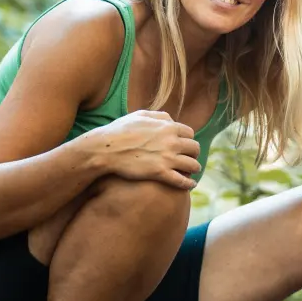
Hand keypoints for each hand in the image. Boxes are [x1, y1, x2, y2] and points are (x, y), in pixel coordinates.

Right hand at [88, 110, 202, 188]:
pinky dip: (189, 183)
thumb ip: (159, 116)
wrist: (106, 149)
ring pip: (193, 165)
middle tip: (189, 158)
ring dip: (193, 168)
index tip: (184, 146)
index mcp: (168, 127)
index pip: (190, 133)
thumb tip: (171, 120)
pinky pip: (182, 181)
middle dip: (193, 154)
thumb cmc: (120, 131)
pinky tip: (191, 184)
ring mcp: (167, 158)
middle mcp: (172, 141)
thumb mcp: (140, 115)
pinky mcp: (160, 173)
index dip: (187, 140)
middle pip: (195, 148)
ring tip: (190, 172)